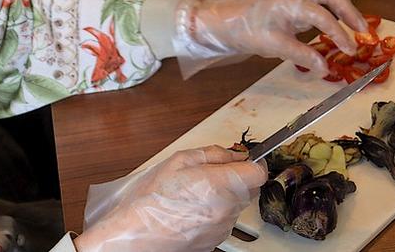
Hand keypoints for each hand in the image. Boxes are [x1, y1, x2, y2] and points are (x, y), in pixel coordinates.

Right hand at [75, 146, 266, 251]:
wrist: (135, 234)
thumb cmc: (151, 199)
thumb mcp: (179, 161)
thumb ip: (213, 154)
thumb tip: (234, 153)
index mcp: (221, 184)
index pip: (259, 172)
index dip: (252, 162)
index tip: (243, 159)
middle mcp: (228, 209)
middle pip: (249, 189)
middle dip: (236, 178)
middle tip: (208, 173)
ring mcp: (223, 228)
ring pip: (236, 205)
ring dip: (224, 196)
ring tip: (192, 193)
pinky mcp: (215, 240)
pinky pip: (223, 220)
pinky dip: (214, 212)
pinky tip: (190, 209)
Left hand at [173, 0, 366, 77]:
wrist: (223, 19)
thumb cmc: (246, 32)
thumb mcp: (274, 47)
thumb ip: (302, 55)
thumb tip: (326, 68)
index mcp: (288, 2)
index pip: (323, 17)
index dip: (340, 35)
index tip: (350, 51)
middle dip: (350, 11)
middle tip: (363, 31)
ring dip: (343, 0)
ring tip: (353, 22)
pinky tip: (335, 14)